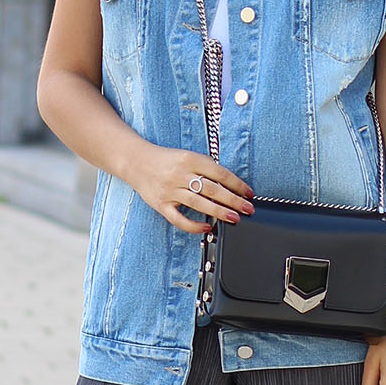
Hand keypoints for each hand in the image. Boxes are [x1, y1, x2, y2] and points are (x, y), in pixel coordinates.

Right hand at [130, 145, 253, 233]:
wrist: (136, 161)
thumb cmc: (166, 160)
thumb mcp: (187, 156)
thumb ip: (205, 167)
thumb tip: (229, 183)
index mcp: (190, 160)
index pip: (219, 173)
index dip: (237, 184)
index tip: (249, 193)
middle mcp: (180, 175)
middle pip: (212, 189)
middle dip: (233, 200)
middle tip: (248, 209)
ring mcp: (170, 191)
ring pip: (198, 204)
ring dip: (219, 212)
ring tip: (234, 218)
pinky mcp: (161, 204)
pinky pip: (179, 219)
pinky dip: (194, 225)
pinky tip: (207, 228)